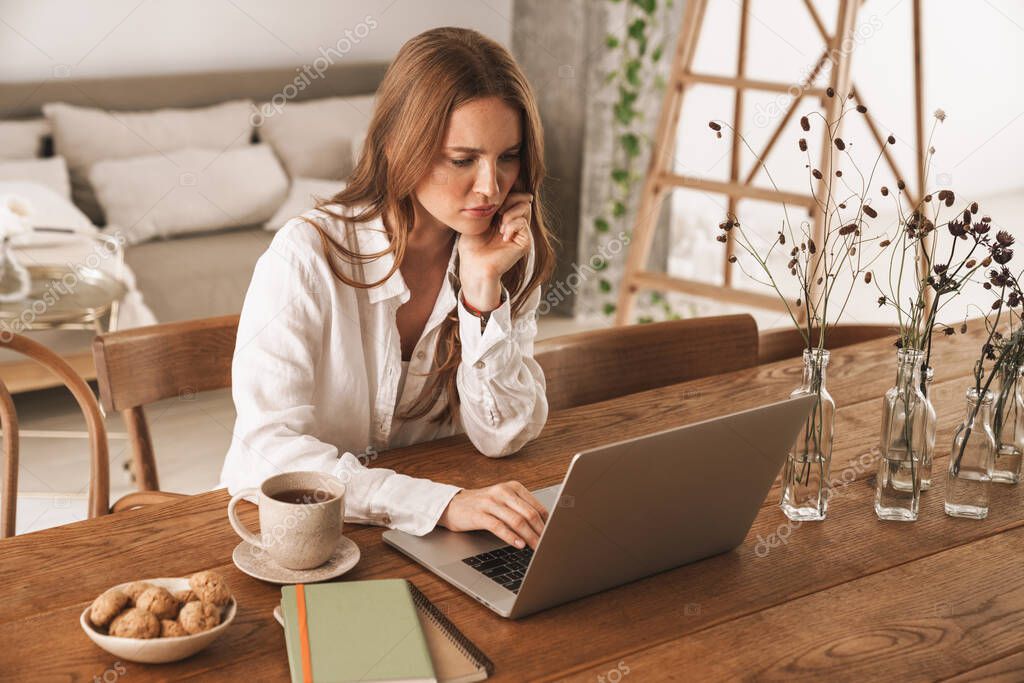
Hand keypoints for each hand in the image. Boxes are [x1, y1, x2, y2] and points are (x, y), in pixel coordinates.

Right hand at [437, 481, 548, 548]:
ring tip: (537, 548)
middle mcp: (503, 492)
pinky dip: (511, 537)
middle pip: (529, 514)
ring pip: (517, 521)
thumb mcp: (504, 502)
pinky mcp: (479, 514)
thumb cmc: (482, 506)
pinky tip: (519, 545)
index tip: (554, 535)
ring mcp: (490, 502)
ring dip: (529, 537)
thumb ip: (521, 510)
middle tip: (548, 545)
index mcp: (513, 487)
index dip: (548, 523)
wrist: (452, 505)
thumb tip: (545, 528)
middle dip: (541, 532)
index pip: (537, 506)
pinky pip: (499, 527)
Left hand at [458, 193, 533, 310]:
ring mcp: (521, 233)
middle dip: (510, 200)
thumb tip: (501, 190)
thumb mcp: (479, 219)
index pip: (515, 196)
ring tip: (499, 225)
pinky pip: (523, 223)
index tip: (493, 202)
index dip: (507, 194)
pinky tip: (502, 234)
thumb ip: (491, 206)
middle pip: (523, 199)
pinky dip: (512, 225)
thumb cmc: (471, 245)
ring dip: (510, 212)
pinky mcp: (524, 242)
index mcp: (505, 217)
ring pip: (525, 208)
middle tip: (498, 212)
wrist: (473, 265)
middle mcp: (516, 224)